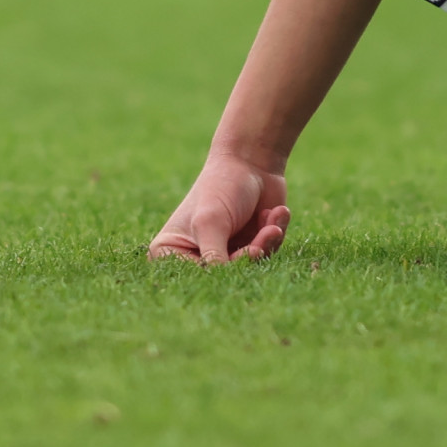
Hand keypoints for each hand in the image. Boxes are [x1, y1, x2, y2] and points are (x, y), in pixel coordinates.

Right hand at [147, 152, 287, 263]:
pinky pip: (267, 254)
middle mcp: (196, 254)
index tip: (238, 255)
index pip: (193, 277)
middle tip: (265, 237)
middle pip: (225, 276)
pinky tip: (276, 213)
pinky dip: (274, 234)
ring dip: (267, 243)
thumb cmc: (221, 186)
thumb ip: (213, 257)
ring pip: (250, 267)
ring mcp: (225, 250)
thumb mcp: (211, 223)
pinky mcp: (250, 245)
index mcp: (170, 250)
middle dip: (250, 255)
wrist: (253, 159)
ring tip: (272, 222)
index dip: (218, 272)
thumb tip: (220, 287)